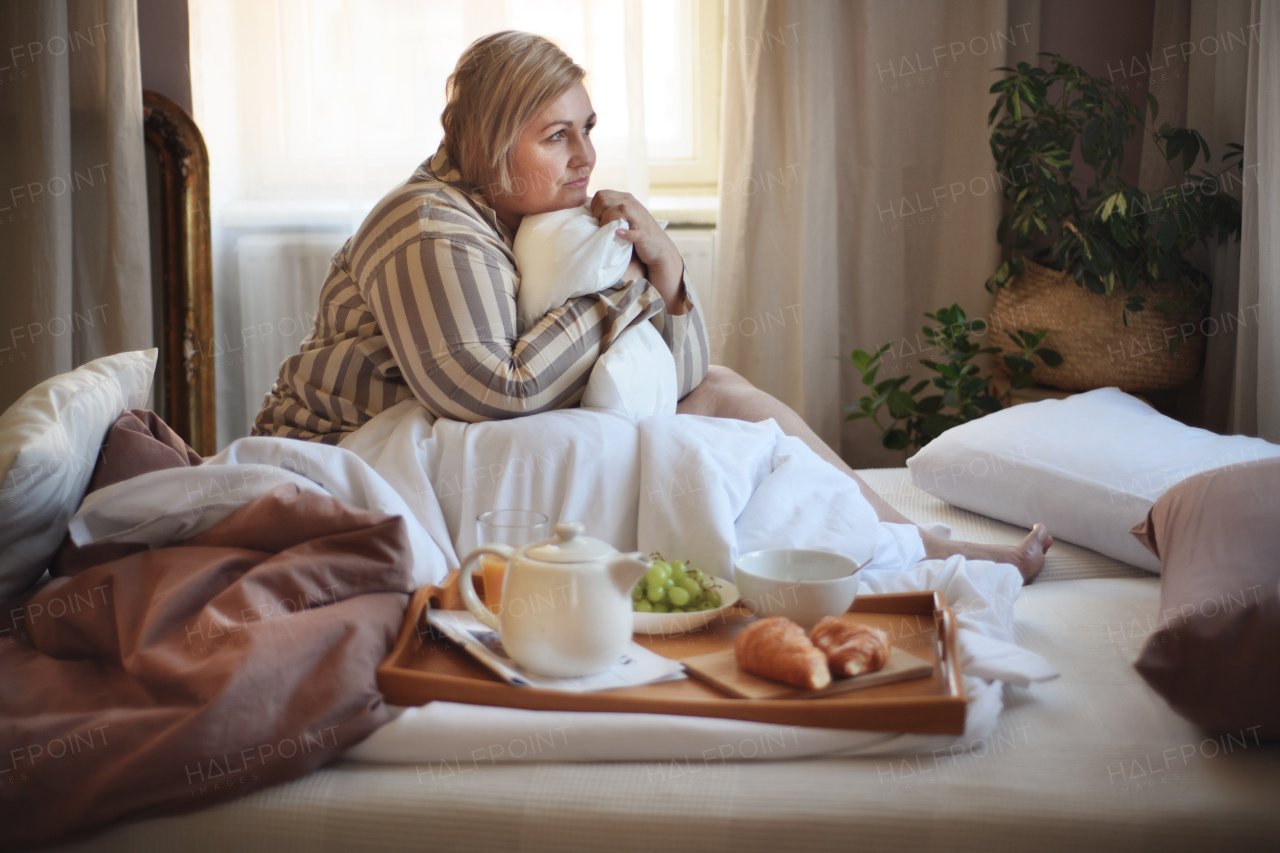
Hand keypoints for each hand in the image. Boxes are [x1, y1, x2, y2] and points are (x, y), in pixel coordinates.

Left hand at [591, 190, 685, 313]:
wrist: (659, 248)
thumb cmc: (636, 233)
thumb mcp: (624, 216)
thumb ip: (611, 209)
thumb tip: (588, 211)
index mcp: (626, 198)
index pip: (601, 194)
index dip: (594, 207)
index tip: (596, 220)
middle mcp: (632, 204)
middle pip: (605, 200)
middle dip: (598, 214)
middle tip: (601, 227)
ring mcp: (639, 218)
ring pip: (617, 210)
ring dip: (607, 222)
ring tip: (607, 232)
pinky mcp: (644, 234)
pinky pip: (632, 231)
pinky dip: (624, 234)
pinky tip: (619, 235)